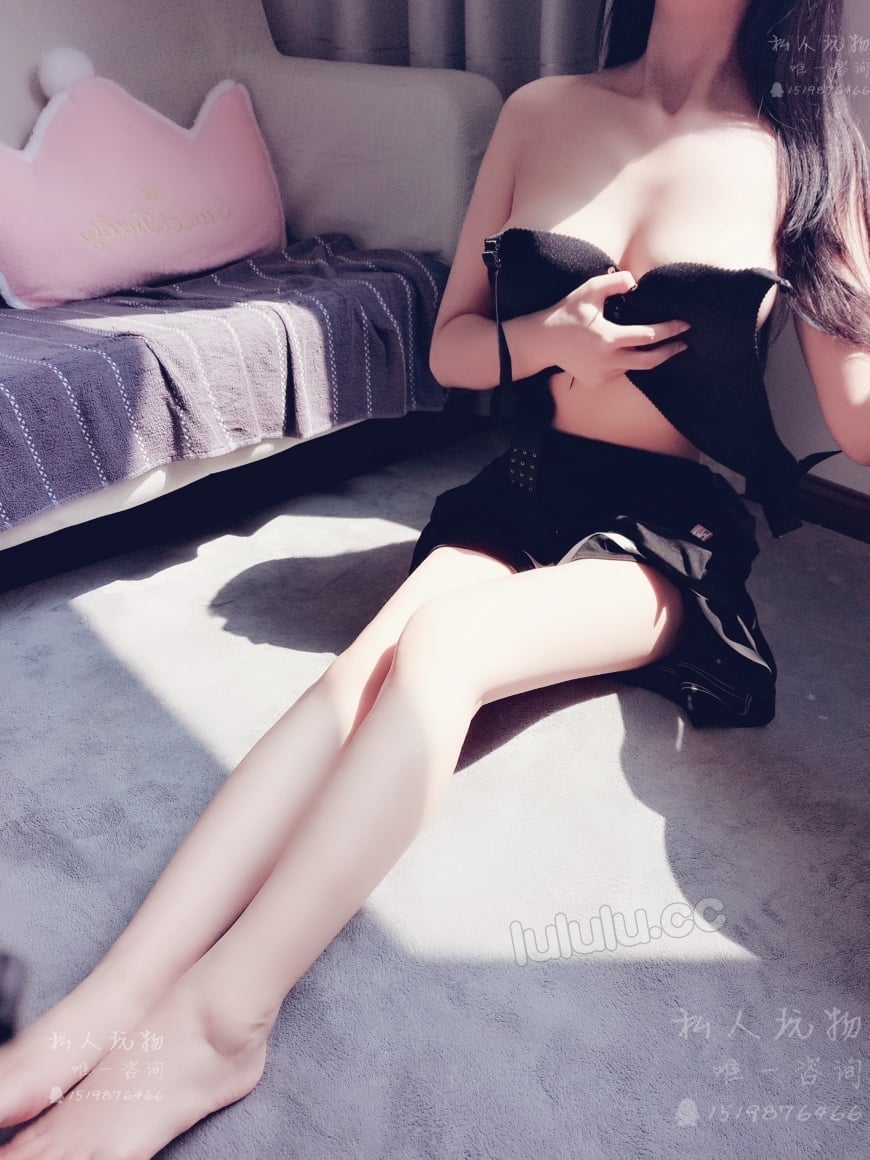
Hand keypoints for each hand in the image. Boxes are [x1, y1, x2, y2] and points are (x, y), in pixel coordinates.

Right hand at [537, 268, 691, 388]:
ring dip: (644, 355)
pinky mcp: (596, 381)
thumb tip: (637, 282)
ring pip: (633, 367)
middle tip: (684, 343)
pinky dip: (625, 361)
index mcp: (608, 338)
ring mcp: (602, 374)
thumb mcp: (589, 290)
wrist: (542, 342)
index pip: (648, 336)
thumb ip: (615, 282)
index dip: (669, 330)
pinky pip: (619, 372)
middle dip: (670, 352)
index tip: (685, 324)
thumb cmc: (567, 313)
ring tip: (657, 345)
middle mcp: (607, 361)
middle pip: (649, 361)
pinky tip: (622, 350)